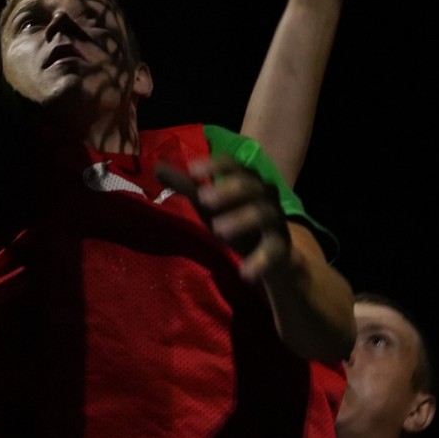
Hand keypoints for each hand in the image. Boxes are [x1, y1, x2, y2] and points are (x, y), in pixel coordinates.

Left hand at [156, 154, 290, 280]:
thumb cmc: (236, 220)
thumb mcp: (211, 205)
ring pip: (262, 214)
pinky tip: (245, 273)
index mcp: (246, 180)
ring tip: (218, 231)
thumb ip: (188, 187)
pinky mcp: (281, 247)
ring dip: (241, 220)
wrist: (274, 254)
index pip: (233, 165)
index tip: (192, 169)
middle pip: (250, 186)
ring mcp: (275, 221)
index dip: (214, 165)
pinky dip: (260, 261)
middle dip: (227, 190)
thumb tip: (157, 168)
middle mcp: (264, 195)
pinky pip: (274, 251)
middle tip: (204, 198)